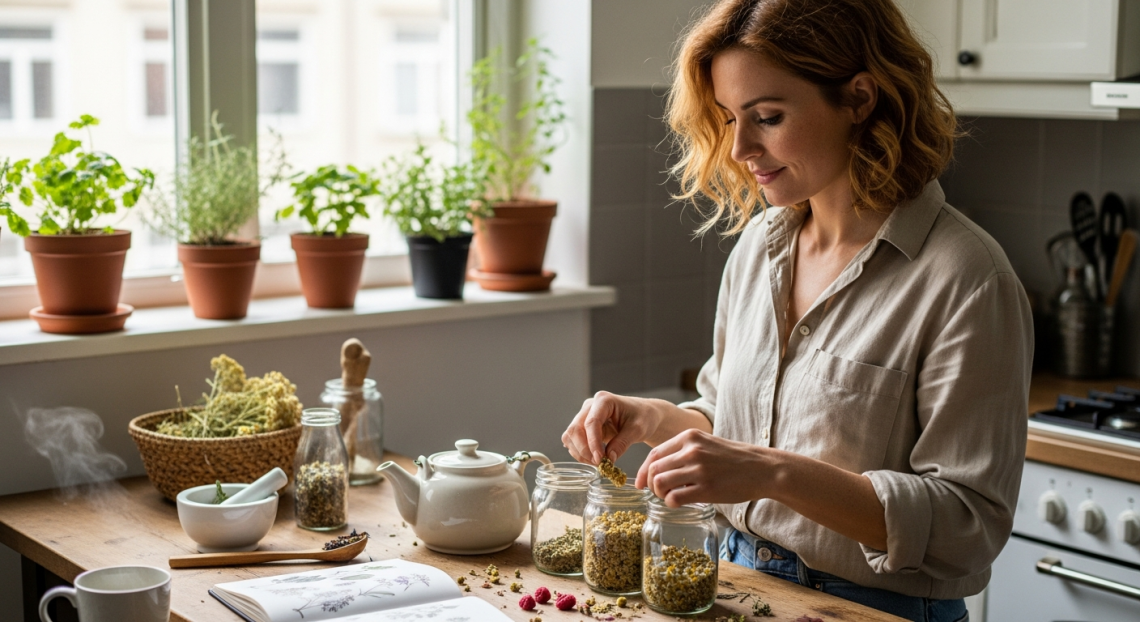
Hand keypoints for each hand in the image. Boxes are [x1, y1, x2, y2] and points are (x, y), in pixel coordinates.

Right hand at [561, 391, 661, 463]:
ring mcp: (584, 415)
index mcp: (604, 400)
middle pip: (575, 429)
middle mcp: (590, 406)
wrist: (644, 416)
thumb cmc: (643, 417)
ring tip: (598, 463)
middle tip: (599, 464)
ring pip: (570, 436)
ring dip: (580, 453)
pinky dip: (580, 453)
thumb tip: (608, 458)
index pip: (591, 422)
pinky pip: (573, 441)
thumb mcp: (638, 430)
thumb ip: (622, 443)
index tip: (599, 459)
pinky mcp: (583, 427)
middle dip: (584, 450)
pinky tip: (594, 459)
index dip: (593, 442)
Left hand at [635, 429, 767, 505]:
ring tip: (669, 497)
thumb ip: (684, 452)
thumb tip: (658, 471)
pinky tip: (679, 503)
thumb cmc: (734, 459)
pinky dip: (671, 503)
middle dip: (650, 484)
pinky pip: (675, 498)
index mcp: (689, 436)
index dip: (642, 471)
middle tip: (658, 493)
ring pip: (660, 483)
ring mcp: (698, 469)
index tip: (640, 483)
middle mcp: (691, 450)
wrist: (763, 468)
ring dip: (659, 494)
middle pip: (654, 469)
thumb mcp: (707, 444)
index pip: (654, 454)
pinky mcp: (707, 488)